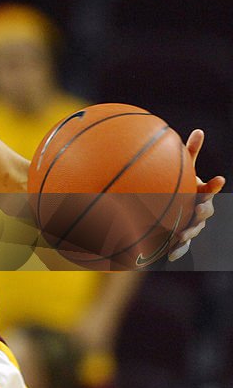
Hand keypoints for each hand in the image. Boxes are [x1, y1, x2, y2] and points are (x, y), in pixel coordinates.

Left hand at [169, 129, 224, 260]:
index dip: (213, 185)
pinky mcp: (181, 238)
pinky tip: (170, 256)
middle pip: (205, 212)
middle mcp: (199, 211)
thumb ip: (190, 153)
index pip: (209, 189)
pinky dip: (178, 250)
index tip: (218, 179)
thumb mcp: (183, 169)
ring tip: (182, 234)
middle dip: (203, 210)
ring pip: (194, 230)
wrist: (171, 208)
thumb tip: (199, 131)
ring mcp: (192, 225)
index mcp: (200, 194)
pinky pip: (182, 246)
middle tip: (197, 208)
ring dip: (189, 232)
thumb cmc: (179, 185)